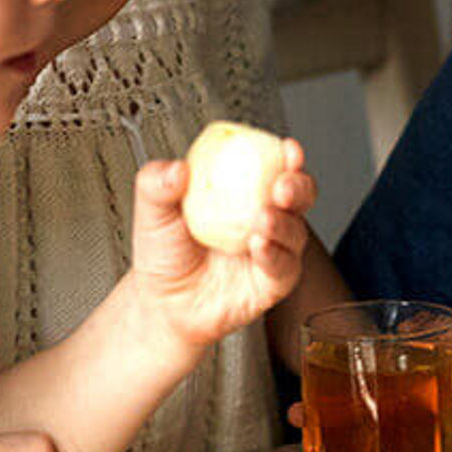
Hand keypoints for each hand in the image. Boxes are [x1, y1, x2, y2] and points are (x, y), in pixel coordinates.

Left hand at [131, 144, 313, 350]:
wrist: (164, 303)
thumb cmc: (165, 253)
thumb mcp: (152, 213)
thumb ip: (155, 184)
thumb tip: (176, 169)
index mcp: (241, 189)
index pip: (272, 164)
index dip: (287, 155)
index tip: (287, 148)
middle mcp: (263, 214)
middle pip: (299, 194)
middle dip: (298, 186)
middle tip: (281, 186)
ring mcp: (272, 247)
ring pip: (296, 230)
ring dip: (284, 222)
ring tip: (262, 220)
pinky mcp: (274, 280)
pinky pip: (284, 265)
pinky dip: (275, 254)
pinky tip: (259, 247)